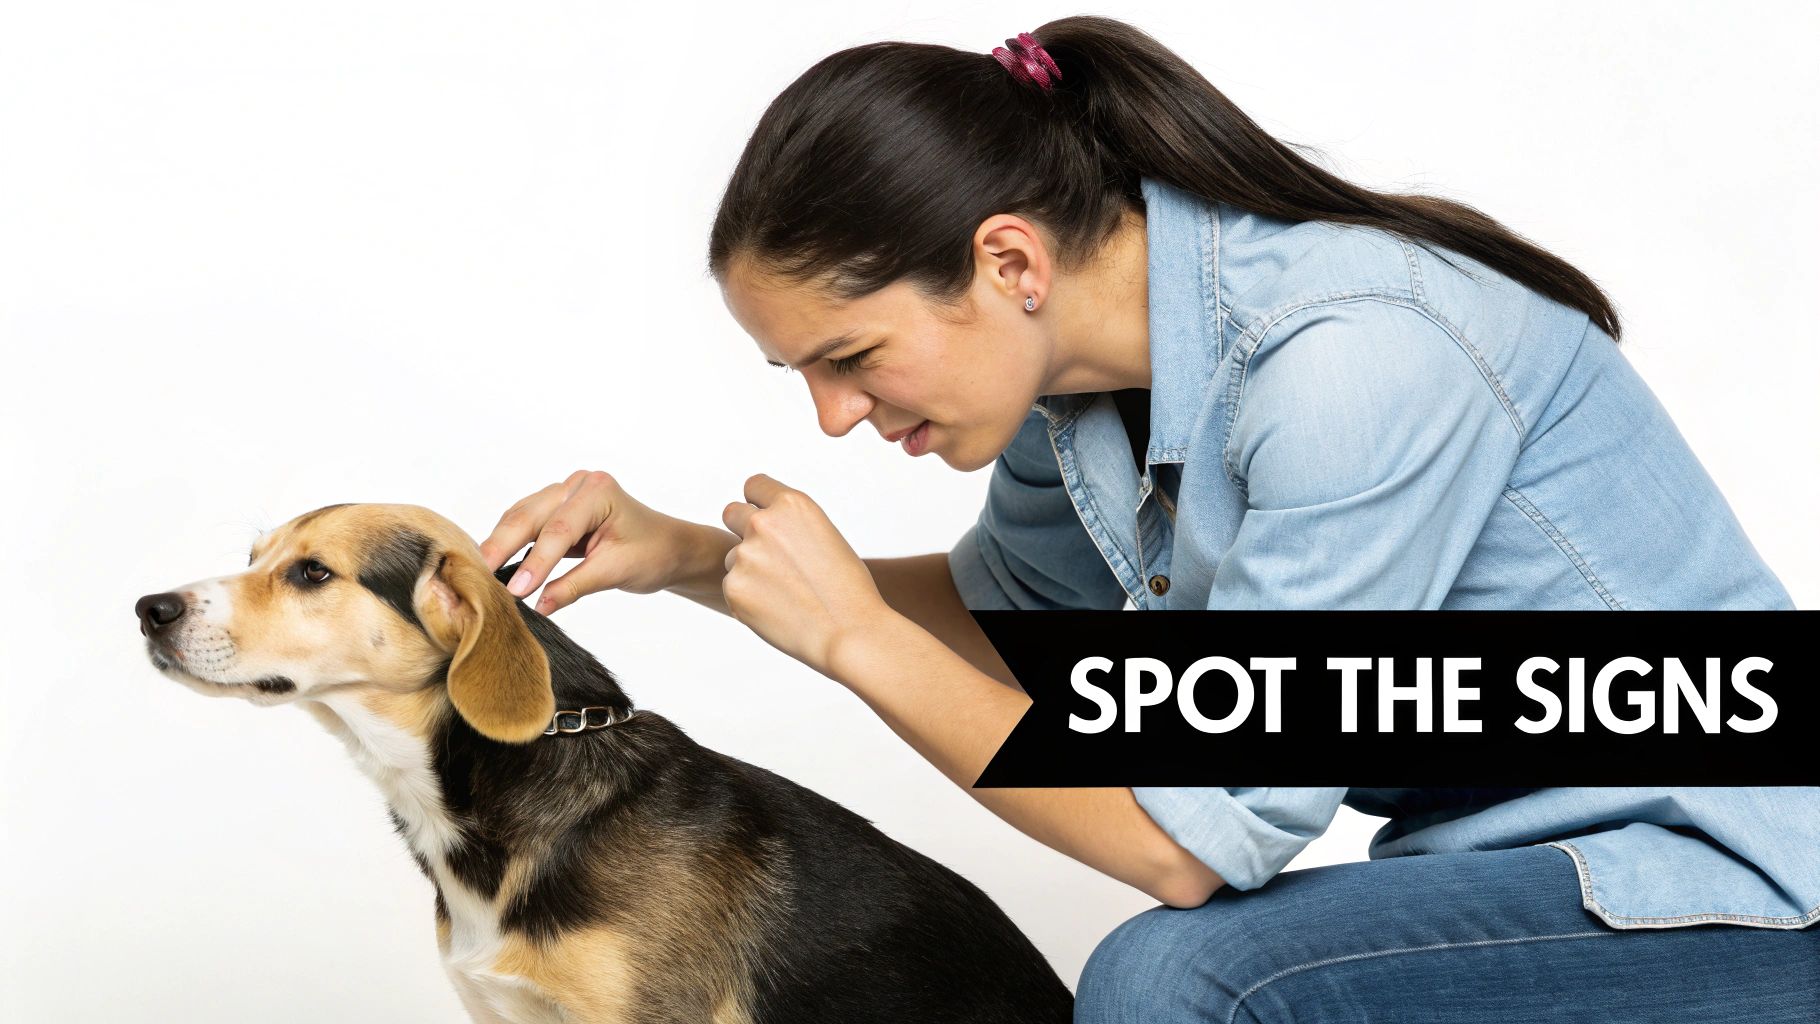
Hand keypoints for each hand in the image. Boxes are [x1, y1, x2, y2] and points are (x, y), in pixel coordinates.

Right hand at [479, 470, 723, 614]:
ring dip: (500, 544)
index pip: (559, 529)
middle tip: (479, 578)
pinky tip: (494, 563)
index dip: (535, 561)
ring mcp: (565, 493)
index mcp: (599, 492)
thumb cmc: (653, 554)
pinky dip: (510, 542)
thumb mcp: (615, 572)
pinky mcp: (557, 507)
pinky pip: (526, 523)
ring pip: (521, 517)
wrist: (669, 548)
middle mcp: (578, 485)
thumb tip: (538, 606)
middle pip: (530, 516)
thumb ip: (574, 587)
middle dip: (502, 547)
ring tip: (480, 573)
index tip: (515, 591)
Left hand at [720, 474, 891, 674]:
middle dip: (742, 530)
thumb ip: (790, 527)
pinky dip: (750, 599)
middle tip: (765, 555)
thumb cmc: (847, 588)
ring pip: (735, 557)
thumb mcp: (824, 537)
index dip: (758, 503)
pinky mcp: (734, 588)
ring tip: (788, 595)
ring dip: (751, 572)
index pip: (754, 486)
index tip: (763, 516)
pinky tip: (780, 611)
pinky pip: (734, 587)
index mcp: (792, 505)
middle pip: (731, 513)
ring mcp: (745, 555)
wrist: (849, 632)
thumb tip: (762, 529)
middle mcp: (763, 523)